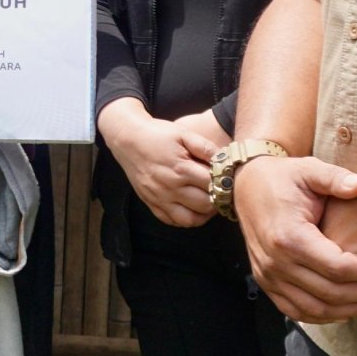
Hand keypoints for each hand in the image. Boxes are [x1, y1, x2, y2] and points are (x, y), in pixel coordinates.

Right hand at [100, 103, 231, 227]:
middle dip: (218, 199)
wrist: (127, 139)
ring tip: (210, 201)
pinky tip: (193, 208)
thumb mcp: (183, 133)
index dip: (226, 182)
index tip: (229, 178)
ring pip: (191, 220)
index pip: (214, 184)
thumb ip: (206, 147)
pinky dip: (186, 219)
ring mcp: (159, 198)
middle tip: (223, 191)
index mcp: (181, 169)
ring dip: (205, 214)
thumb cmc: (157, 134)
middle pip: (206, 205)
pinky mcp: (151, 204)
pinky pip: (172, 222)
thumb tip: (225, 160)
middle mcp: (170, 187)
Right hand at [234, 156, 356, 323]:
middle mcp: (275, 262)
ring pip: (315, 309)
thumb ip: (335, 178)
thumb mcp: (308, 170)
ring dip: (350, 309)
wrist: (246, 186)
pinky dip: (325, 316)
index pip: (338, 267)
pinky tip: (348, 308)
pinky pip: (297, 312)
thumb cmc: (282, 179)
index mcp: (289, 236)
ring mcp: (268, 276)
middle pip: (331, 293)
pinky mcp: (266, 282)